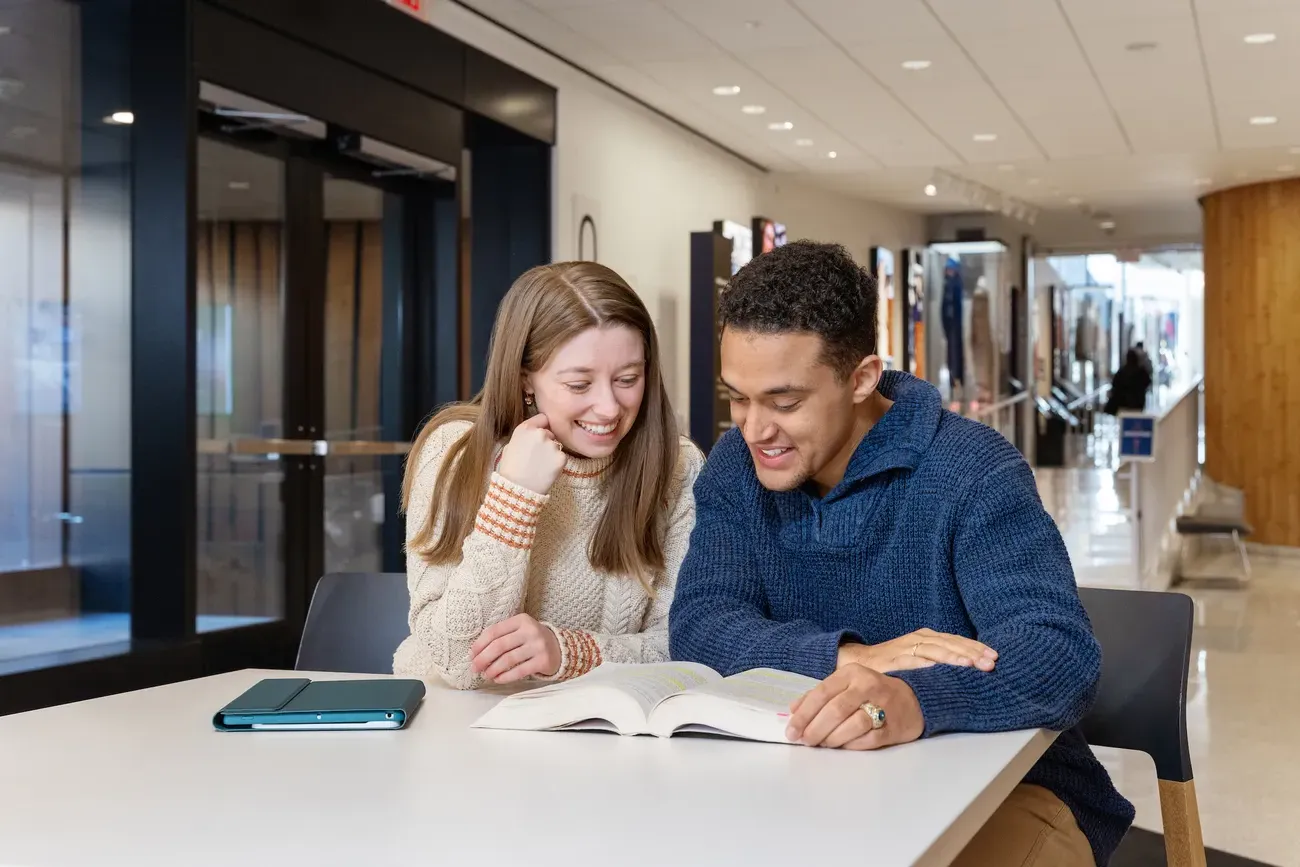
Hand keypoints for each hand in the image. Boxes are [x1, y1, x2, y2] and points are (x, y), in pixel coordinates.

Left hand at [469, 614, 561, 682]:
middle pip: (499, 646)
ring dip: (493, 669)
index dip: (480, 644)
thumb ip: (500, 637)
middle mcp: (530, 630)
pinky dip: (505, 677)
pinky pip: (519, 671)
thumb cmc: (531, 640)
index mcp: (521, 620)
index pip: (494, 631)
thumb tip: (476, 653)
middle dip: (483, 659)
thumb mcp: (519, 631)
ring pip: (508, 660)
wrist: (559, 648)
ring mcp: (538, 646)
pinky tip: (498, 679)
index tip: (471, 655)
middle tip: (474, 668)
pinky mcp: (543, 661)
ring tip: (486, 675)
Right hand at [497, 414, 565, 494]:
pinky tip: (547, 471)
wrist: (518, 489)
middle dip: (546, 441)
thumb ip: (524, 437)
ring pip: (556, 446)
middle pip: (550, 433)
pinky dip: (557, 463)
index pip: (542, 418)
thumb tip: (532, 435)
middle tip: (537, 456)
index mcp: (525, 428)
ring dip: (552, 453)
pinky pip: (562, 457)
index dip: (541, 426)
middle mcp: (540, 433)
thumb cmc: (510, 470)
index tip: (539, 436)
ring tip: (540, 466)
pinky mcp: (562, 458)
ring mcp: (552, 445)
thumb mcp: (510, 446)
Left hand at [786, 663, 923, 749]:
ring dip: (832, 738)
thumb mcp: (845, 685)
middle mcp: (867, 685)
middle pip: (835, 709)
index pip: (822, 693)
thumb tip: (793, 709)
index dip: (804, 714)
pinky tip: (842, 747)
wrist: (913, 699)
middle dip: (815, 728)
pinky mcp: (894, 726)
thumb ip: (819, 695)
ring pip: (852, 724)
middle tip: (805, 741)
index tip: (791, 731)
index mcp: (851, 673)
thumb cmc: (870, 693)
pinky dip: (851, 745)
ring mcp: (883, 705)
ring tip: (822, 744)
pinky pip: (868, 739)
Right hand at [838, 628, 996, 673]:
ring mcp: (908, 648)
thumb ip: (938, 661)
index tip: (995, 656)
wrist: (857, 663)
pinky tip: (945, 668)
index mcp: (927, 638)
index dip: (976, 648)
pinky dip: (932, 663)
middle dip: (973, 653)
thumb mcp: (919, 658)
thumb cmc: (892, 664)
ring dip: (956, 657)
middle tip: (992, 662)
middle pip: (951, 644)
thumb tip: (969, 670)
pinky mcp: (896, 660)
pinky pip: (917, 661)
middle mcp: (920, 639)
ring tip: (974, 664)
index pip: (957, 641)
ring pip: (937, 650)